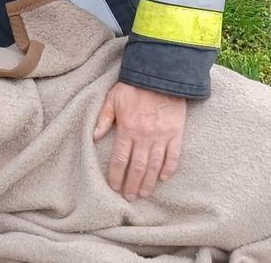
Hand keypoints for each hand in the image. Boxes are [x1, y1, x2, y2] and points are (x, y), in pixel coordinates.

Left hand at [92, 81, 185, 200]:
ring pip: (155, 166)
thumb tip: (94, 137)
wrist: (161, 73)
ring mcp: (162, 136)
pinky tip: (164, 178)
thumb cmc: (134, 86)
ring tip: (144, 194)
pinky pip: (173, 155)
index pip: (120, 159)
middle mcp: (144, 136)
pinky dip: (169, 168)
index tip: (115, 188)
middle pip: (137, 167)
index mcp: (127, 128)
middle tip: (129, 198)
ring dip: (149, 182)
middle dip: (132, 185)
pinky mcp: (176, 133)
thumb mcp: (113, 98)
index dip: (117, 176)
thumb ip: (103, 119)